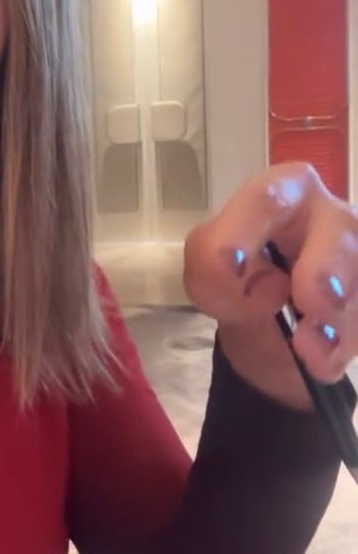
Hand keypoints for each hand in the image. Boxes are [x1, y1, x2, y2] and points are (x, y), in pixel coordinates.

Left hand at [183, 163, 357, 408]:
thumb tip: (272, 290)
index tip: (232, 268)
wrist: (272, 328)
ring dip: (337, 318)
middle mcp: (331, 215)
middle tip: (310, 302)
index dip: (249, 230)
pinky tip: (319, 360)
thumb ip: (213, 275)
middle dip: (327, 267)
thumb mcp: (212, 278)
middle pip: (340, 229)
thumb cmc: (243, 282)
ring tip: (306, 346)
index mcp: (283, 193)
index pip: (268, 198)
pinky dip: (342, 344)